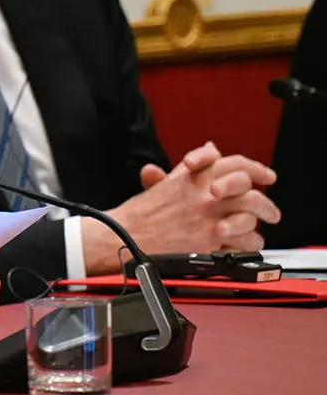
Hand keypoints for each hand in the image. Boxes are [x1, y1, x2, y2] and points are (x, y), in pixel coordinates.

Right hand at [84, 142, 279, 272]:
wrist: (124, 235)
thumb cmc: (140, 213)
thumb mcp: (164, 182)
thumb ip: (191, 168)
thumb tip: (211, 150)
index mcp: (192, 176)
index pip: (233, 162)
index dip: (255, 168)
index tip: (265, 176)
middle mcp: (203, 193)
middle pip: (248, 188)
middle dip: (264, 200)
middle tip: (271, 211)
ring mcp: (208, 217)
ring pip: (250, 213)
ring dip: (259, 221)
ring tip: (260, 229)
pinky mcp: (209, 241)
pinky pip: (243, 241)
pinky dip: (249, 243)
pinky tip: (245, 244)